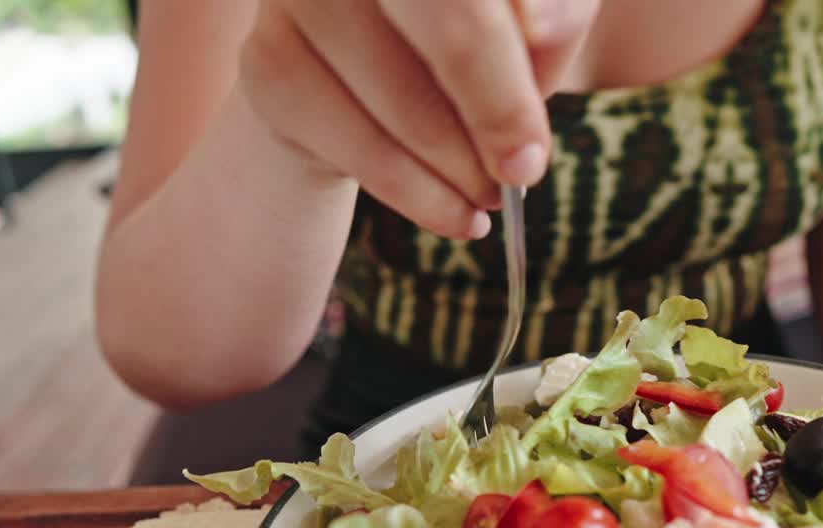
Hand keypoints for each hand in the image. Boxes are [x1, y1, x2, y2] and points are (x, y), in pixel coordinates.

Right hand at [240, 0, 599, 239]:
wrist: (359, 73)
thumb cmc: (466, 34)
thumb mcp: (532, 20)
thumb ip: (555, 10)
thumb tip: (540, 26)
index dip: (510, 77)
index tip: (532, 151)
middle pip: (451, 28)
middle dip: (495, 117)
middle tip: (520, 177)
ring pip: (402, 102)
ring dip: (459, 169)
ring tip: (488, 196)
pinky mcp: (267, 59)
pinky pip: (357, 147)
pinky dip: (417, 195)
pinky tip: (454, 212)